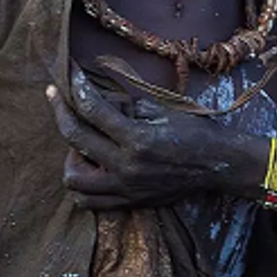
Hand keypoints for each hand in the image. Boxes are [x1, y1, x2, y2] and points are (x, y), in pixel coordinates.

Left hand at [47, 69, 268, 210]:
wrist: (217, 165)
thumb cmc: (193, 131)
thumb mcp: (162, 109)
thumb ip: (125, 104)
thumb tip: (95, 96)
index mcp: (138, 139)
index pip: (94, 110)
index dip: (77, 88)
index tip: (69, 74)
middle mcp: (127, 167)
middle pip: (75, 139)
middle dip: (61, 112)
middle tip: (58, 98)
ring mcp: (126, 189)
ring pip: (74, 179)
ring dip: (71, 156)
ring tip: (82, 143)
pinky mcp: (129, 202)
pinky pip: (89, 201)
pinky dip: (82, 184)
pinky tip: (89, 165)